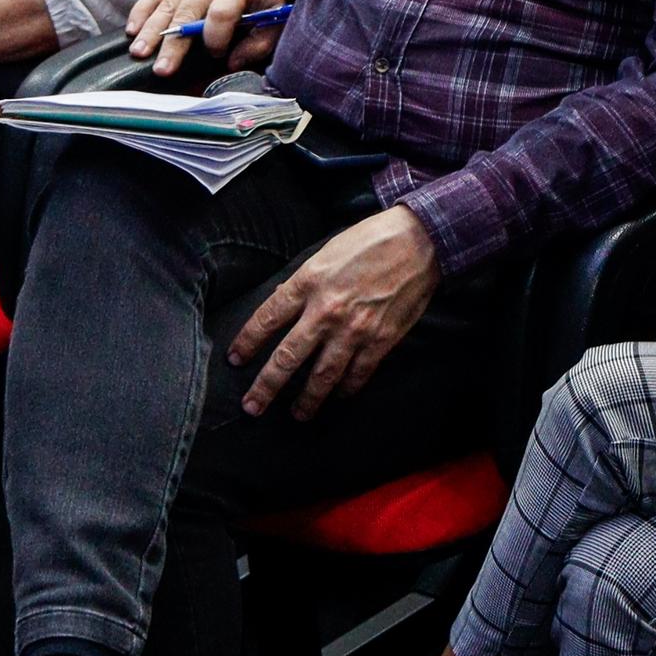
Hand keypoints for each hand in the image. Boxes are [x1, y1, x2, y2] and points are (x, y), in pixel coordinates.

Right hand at [125, 0, 285, 76]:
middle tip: (162, 68)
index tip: (218, 54)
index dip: (217, 37)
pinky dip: (141, 13)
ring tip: (139, 53)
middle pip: (186, 14)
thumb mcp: (276, 13)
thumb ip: (260, 41)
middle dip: (172, 44)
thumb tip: (233, 63)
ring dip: (150, 32)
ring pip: (165, 8)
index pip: (220, 14)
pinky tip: (132, 30)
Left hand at [227, 206, 442, 417]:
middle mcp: (326, 310)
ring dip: (307, 400)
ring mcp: (354, 329)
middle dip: (266, 387)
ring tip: (297, 414)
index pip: (267, 319)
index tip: (235, 359)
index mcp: (309, 283)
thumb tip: (282, 304)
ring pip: (322, 375)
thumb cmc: (371, 241)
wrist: (419, 242)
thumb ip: (303, 282)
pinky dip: (346, 389)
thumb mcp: (326, 252)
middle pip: (287, 358)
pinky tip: (339, 395)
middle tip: (252, 407)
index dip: (247, 342)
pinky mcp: (381, 340)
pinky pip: (358, 374)